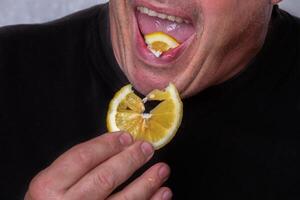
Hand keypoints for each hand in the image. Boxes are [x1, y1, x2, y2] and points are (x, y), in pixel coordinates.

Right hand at [25, 132, 171, 199]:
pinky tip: (162, 193)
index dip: (107, 144)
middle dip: (131, 160)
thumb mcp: (51, 183)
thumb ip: (75, 167)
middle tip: (147, 148)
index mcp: (48, 187)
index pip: (83, 158)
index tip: (126, 137)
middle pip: (105, 177)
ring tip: (162, 169)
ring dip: (148, 183)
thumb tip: (116, 146)